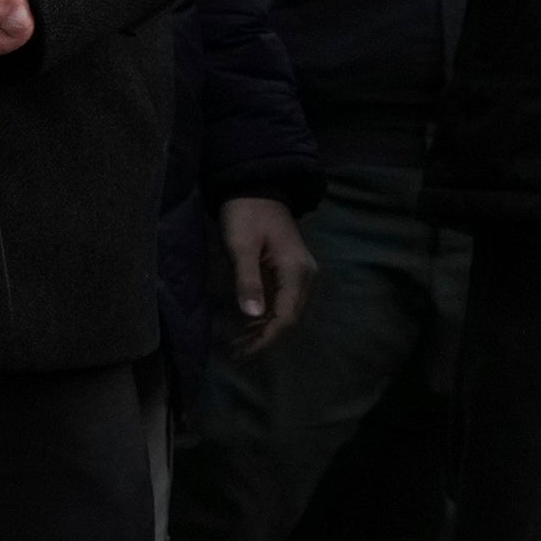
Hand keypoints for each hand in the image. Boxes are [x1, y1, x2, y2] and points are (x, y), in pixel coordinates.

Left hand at [217, 195, 315, 354]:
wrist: (257, 188)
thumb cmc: (246, 215)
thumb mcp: (241, 246)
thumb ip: (247, 280)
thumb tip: (251, 316)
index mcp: (296, 272)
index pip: (287, 316)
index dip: (266, 338)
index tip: (244, 352)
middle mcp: (304, 277)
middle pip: (289, 318)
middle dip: (264, 338)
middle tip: (236, 352)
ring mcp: (299, 275)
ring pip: (286, 312)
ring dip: (264, 330)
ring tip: (238, 344)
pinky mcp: (290, 273)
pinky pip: (281, 302)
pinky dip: (265, 317)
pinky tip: (247, 324)